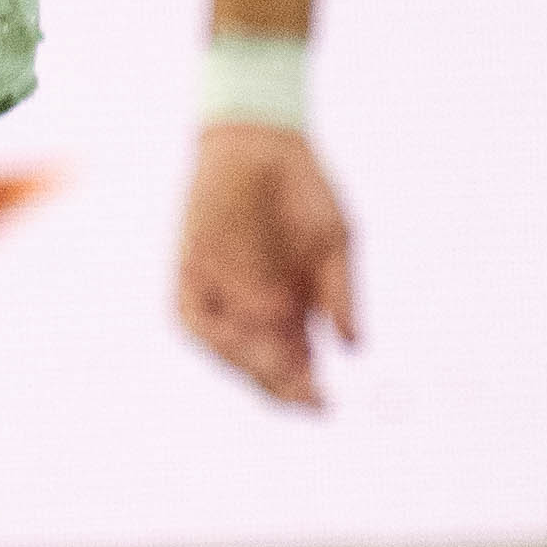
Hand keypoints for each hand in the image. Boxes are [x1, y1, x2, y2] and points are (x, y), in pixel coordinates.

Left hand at [177, 121, 358, 408]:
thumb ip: (340, 292)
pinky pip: (193, 320)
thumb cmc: (306, 190)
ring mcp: (222, 294)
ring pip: (228, 351)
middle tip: (304, 394)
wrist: (263, 141)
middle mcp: (255, 309)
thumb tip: (355, 347)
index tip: (324, 405)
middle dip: (281, 387)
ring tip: (278, 368)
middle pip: (262, 368)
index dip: (306, 392)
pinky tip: (238, 338)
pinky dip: (213, 335)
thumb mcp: (335, 242)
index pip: (295, 366)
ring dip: (250, 365)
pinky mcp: (191, 273)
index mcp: (293, 310)